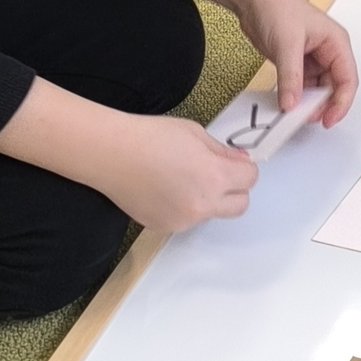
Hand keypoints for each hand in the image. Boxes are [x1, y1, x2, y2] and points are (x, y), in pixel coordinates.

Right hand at [0, 79, 256, 230]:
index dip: (243, 168)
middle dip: (234, 190)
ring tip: (181, 179)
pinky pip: (187, 219)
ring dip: (208, 199)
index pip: (250, 179)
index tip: (231, 162)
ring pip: (212, 214)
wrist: (110, 154)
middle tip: (215, 174)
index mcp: (214, 176)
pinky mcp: (165, 227)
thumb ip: (222, 152)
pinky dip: (184, 207)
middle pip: (240, 205)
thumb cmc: (150, 136)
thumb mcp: (195, 133)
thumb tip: (240, 162)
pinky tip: (164, 190)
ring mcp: (183, 220)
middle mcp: (203, 204)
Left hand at [168, 0, 358, 122]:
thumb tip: (292, 104)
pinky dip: (295, 96)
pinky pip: (301, 86)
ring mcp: (312, 58)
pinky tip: (286, 103)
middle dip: (322, 105)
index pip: (348, 80)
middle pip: (334, 88)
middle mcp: (328, 51)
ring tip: (294, 113)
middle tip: (306, 118)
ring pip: (317, 90)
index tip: (328, 120)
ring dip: (307, 103)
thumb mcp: (287, 44)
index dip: (341, 103)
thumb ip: (291, 77)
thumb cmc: (276, 5)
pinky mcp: (296, 63)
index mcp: (336, 42)